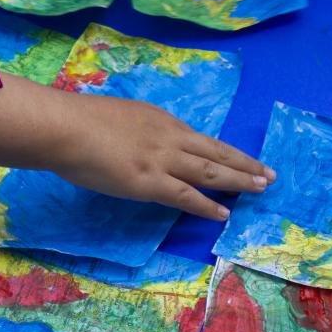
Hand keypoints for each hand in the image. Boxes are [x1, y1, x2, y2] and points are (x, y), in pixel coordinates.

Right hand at [0, 74, 273, 220]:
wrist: (63, 127)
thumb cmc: (76, 122)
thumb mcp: (113, 117)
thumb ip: (129, 131)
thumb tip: (129, 144)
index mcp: (158, 119)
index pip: (197, 137)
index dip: (221, 150)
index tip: (238, 157)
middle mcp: (168, 136)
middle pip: (215, 151)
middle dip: (244, 162)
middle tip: (268, 173)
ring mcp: (162, 159)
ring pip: (210, 171)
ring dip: (239, 180)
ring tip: (260, 188)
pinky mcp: (150, 182)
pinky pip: (187, 196)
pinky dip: (207, 205)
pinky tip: (224, 213)